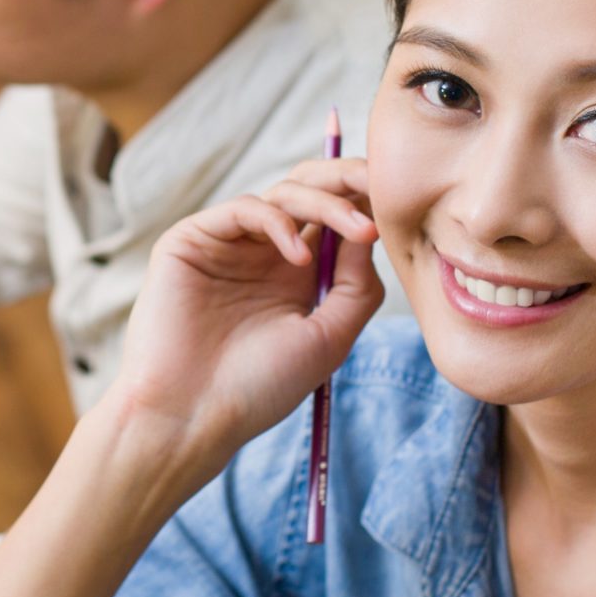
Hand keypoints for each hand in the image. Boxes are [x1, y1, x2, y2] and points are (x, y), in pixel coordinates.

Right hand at [110, 157, 384, 465]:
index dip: (367, 202)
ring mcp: (227, 244)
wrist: (191, 416)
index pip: (335, 217)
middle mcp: (262, 251)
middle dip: (350, 180)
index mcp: (295, 273)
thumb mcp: (328, 339)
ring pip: (284, 193)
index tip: (404, 205)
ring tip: (361, 231)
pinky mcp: (192, 240)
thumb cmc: (257, 388)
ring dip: (328, 202)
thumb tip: (373, 229)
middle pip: (310, 190)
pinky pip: (243, 209)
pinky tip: (298, 259)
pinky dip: (278, 223)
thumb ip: (355, 286)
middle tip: (383, 187)